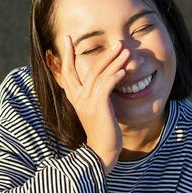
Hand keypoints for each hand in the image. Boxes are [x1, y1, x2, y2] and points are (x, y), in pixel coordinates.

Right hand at [53, 36, 129, 171]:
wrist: (101, 151)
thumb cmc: (102, 131)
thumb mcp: (95, 110)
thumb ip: (97, 94)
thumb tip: (106, 79)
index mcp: (74, 98)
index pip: (66, 73)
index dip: (66, 56)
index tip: (67, 40)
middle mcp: (77, 98)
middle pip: (80, 68)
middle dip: (94, 52)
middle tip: (113, 41)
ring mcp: (86, 102)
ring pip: (98, 74)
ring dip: (113, 60)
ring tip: (125, 50)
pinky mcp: (98, 106)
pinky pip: (106, 85)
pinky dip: (115, 75)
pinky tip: (124, 69)